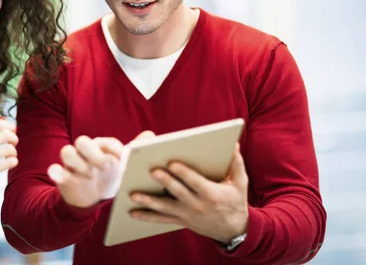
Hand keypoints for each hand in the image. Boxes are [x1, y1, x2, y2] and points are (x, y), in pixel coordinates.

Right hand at [0, 118, 17, 206]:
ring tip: (11, 156)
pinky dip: (13, 161)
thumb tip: (2, 121)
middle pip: (4, 134)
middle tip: (14, 143)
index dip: (8, 125)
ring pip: (8, 149)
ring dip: (14, 151)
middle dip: (14, 138)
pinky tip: (11, 163)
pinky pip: (8, 163)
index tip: (13, 130)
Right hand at [48, 131, 154, 208]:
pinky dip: (55, 172)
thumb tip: (150, 134)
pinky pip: (54, 170)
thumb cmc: (109, 176)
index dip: (114, 149)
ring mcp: (72, 162)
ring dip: (78, 162)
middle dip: (94, 152)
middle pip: (83, 141)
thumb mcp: (122, 165)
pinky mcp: (63, 175)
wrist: (93, 196)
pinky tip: (58, 175)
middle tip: (107, 166)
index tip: (123, 160)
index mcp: (100, 146)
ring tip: (90, 175)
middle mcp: (84, 151)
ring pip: (67, 152)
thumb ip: (134, 150)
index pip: (106, 142)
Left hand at [129, 143, 248, 242]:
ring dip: (149, 202)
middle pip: (178, 193)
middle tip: (152, 171)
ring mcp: (187, 215)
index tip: (172, 163)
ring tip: (133, 195)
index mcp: (211, 194)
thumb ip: (236, 163)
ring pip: (165, 208)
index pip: (196, 182)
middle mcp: (198, 205)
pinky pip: (161, 219)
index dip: (184, 173)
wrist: (234, 230)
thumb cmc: (235, 201)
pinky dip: (147, 216)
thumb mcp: (240, 183)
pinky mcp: (180, 220)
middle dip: (165, 182)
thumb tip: (234, 144)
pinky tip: (132, 212)